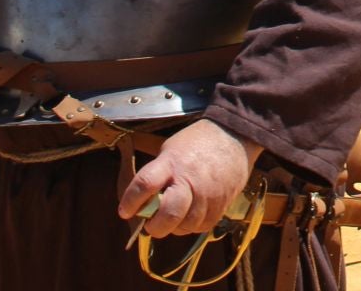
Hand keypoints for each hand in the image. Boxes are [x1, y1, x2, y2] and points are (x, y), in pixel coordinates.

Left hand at [119, 120, 260, 238]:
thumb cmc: (198, 142)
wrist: (235, 135)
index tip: (125, 211)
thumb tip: (143, 202)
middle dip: (154, 226)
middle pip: (168, 215)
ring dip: (174, 227)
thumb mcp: (170, 149)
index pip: (145, 184)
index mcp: (172, 162)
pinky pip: (202, 226)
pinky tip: (191, 214)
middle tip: (150, 224)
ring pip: (186, 226)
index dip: (131, 201)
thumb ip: (157, 174)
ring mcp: (208, 194)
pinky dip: (193, 225)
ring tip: (173, 217)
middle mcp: (190, 180)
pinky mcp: (222, 203)